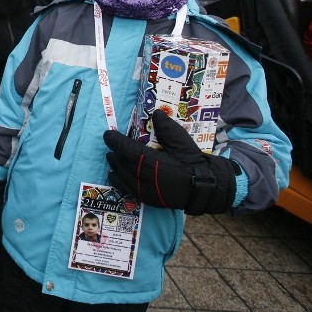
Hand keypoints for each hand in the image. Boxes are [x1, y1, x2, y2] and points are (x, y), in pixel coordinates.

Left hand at [103, 110, 240, 214]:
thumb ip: (167, 128)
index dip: (115, 141)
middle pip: (122, 162)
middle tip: (112, 144)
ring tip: (112, 157)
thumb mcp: (182, 141)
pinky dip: (117, 180)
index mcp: (151, 161)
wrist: (203, 188)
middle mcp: (144, 176)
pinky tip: (114, 174)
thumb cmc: (192, 162)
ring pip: (122, 175)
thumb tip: (156, 113)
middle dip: (116, 152)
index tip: (107, 134)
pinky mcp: (146, 198)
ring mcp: (144, 189)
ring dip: (115, 165)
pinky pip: (126, 189)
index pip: (126, 149)